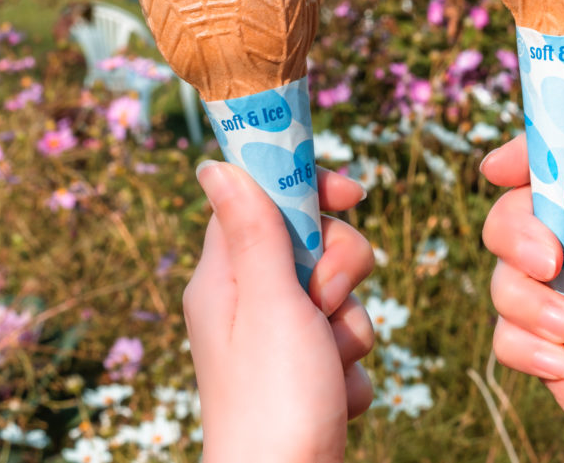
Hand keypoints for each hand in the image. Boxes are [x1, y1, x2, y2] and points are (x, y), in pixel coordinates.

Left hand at [186, 161, 377, 462]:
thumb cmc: (272, 400)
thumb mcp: (267, 301)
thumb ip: (253, 230)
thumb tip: (213, 163)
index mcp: (224, 277)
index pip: (261, 197)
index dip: (305, 186)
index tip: (349, 195)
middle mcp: (247, 304)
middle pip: (314, 243)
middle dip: (340, 269)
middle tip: (322, 302)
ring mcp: (278, 342)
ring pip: (340, 297)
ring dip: (350, 328)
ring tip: (328, 364)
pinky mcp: (306, 377)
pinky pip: (347, 345)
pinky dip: (351, 370)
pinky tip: (334, 398)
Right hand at [482, 134, 563, 462]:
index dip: (533, 156)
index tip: (496, 169)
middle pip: (525, 216)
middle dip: (517, 236)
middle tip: (549, 265)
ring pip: (509, 277)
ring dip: (524, 304)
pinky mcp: (561, 361)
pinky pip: (510, 335)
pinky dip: (524, 351)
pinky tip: (561, 373)